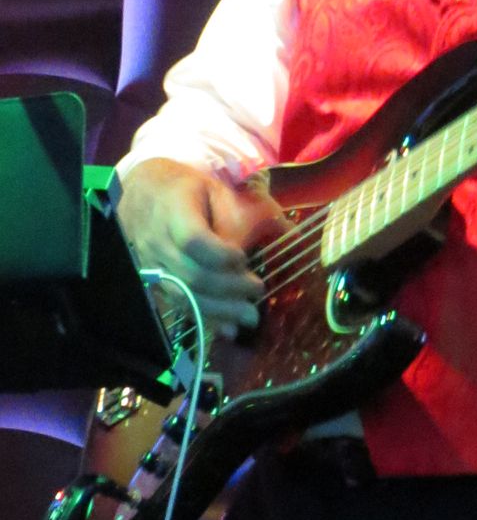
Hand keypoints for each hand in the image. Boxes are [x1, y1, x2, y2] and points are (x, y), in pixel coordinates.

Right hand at [117, 158, 283, 339]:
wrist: (143, 191)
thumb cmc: (188, 189)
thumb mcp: (216, 190)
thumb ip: (242, 216)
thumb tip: (289, 234)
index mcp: (174, 210)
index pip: (194, 240)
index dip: (221, 255)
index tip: (244, 258)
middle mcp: (156, 241)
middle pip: (191, 273)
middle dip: (229, 288)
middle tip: (259, 290)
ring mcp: (150, 264)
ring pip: (184, 294)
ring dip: (220, 310)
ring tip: (251, 316)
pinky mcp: (152, 280)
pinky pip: (178, 303)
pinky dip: (203, 318)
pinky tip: (228, 329)